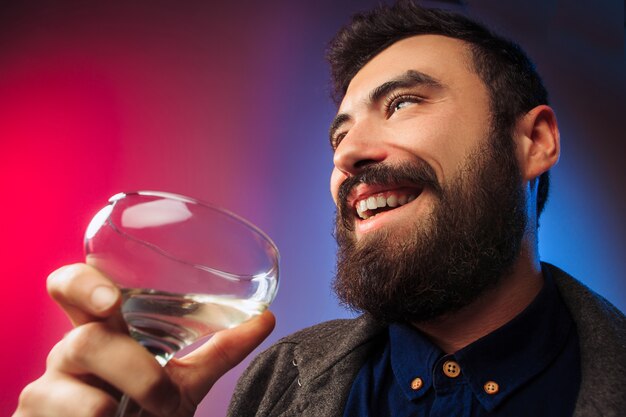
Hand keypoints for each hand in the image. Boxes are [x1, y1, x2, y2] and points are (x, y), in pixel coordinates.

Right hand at [13, 264, 275, 416]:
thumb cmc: (148, 408)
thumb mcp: (185, 378)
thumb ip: (221, 348)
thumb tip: (267, 317)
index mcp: (103, 329)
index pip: (71, 287)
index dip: (81, 284)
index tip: (112, 299)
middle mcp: (70, 351)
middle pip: (86, 338)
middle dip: (131, 366)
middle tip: (159, 391)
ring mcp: (47, 388)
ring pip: (80, 390)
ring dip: (128, 408)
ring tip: (151, 416)